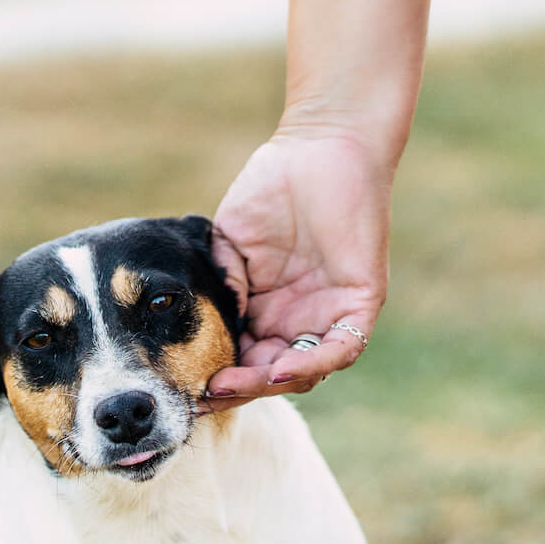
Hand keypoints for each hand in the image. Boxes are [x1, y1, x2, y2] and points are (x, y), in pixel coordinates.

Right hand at [203, 129, 390, 410]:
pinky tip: (279, 369)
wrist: (321, 147)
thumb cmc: (273, 188)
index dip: (215, 376)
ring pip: (304, 370)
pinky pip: (341, 348)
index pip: (242, 358)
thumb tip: (213, 324)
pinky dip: (310, 363)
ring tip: (232, 385)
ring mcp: (330, 315)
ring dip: (268, 384)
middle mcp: (298, 321)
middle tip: (204, 396)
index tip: (184, 386)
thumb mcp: (230, 242)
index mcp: (266, 312)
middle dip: (237, 390)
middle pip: (270, 375)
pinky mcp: (360, 304)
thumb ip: (221, 282)